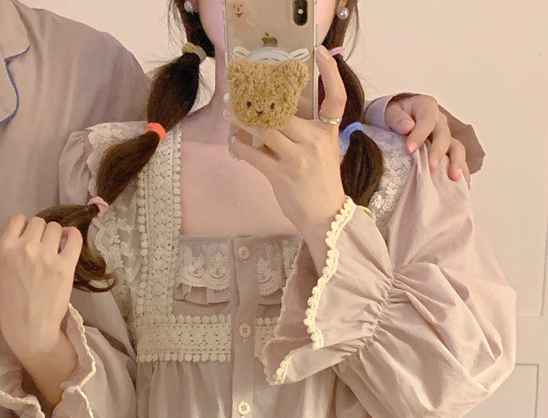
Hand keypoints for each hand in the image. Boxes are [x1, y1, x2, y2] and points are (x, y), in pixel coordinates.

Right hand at [0, 215, 82, 405]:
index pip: (18, 219)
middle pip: (39, 222)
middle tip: (43, 251)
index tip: (30, 239)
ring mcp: (45, 256)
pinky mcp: (64, 266)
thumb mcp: (3, 272)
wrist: (29, 330)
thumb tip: (33, 236)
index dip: (26, 228)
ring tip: (55, 253)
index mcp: (4, 249)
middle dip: (42, 234)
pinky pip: (74, 238)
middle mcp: (24, 248)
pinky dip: (73, 237)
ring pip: (55, 228)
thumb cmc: (14, 306)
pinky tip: (70, 244)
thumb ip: (14, 252)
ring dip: (57, 237)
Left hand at [226, 47, 345, 271]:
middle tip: (242, 90)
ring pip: (265, 130)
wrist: (324, 215)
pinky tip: (233, 142)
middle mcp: (314, 142)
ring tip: (229, 111)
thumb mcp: (324, 151)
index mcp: (328, 133)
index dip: (331, 73)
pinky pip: (255, 156)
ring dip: (243, 120)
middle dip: (261, 99)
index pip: (337, 97)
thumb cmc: (321, 182)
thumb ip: (307, 132)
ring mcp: (297, 159)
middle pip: (285, 111)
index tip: (319, 52)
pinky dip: (241, 148)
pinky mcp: (281, 176)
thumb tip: (278, 113)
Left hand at [384, 95, 470, 184]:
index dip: (419, 134)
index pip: (427, 120)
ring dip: (456, 163)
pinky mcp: (446, 151)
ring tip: (455, 178)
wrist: (398, 118)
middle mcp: (439, 122)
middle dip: (438, 152)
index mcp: (426, 108)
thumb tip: (407, 127)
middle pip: (444, 135)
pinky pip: (456, 160)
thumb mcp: (390, 111)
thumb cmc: (395, 116)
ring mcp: (444, 137)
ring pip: (456, 148)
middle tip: (431, 168)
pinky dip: (462, 172)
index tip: (409, 149)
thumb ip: (397, 118)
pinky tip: (464, 185)